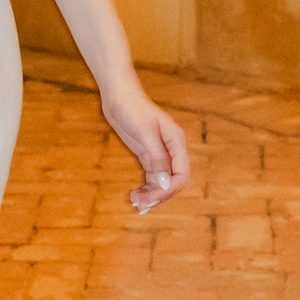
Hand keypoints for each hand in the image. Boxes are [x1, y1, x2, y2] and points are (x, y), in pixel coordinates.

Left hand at [101, 78, 190, 211]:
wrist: (117, 94)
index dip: (169, 189)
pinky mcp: (147, 154)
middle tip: (140, 204)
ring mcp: (159, 152)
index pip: (181, 174)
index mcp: (176, 142)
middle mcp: (171, 150)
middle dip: (159, 195)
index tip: (152, 197)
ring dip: (152, 194)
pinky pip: (151, 176)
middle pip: (173, 181)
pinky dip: (146, 187)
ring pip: (161, 181)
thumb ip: (156, 158)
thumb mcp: (145, 132)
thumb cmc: (132, 108)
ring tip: (136, 203)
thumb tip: (164, 184)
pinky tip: (135, 194)